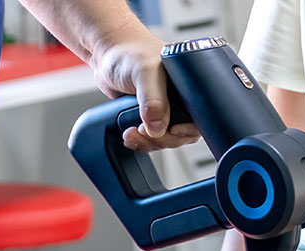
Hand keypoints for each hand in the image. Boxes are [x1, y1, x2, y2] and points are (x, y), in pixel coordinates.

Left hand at [93, 36, 200, 151]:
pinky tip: (130, 134)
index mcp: (188, 89)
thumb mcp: (144, 72)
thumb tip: (158, 128)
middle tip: (144, 130)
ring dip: (148, 143)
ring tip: (132, 132)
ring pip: (164, 140)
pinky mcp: (148, 119)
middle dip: (162, 140)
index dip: (186, 132)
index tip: (171, 130)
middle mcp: (179, 102)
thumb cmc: (129, 52)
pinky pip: (150, 140)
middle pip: (181, 136)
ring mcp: (163, 112)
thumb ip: (153, 99)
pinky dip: (140, 142)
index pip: (198, 121)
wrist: (106, 55)